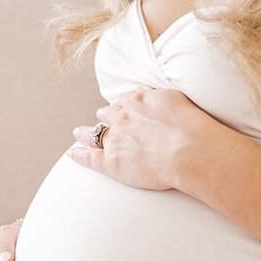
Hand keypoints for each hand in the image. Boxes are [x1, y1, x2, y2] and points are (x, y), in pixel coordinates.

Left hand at [67, 87, 204, 190]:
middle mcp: (121, 118)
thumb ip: (159, 97)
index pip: (123, 102)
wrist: (187, 148)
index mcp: (136, 101)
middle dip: (104, 117)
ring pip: (93, 134)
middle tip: (101, 119)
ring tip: (79, 133)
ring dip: (85, 133)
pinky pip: (89, 157)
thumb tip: (154, 98)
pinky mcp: (111, 162)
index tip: (121, 108)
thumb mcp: (175, 98)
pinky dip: (79, 156)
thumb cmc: (188, 124)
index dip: (121, 106)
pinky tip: (72, 155)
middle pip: (107, 116)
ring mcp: (114, 140)